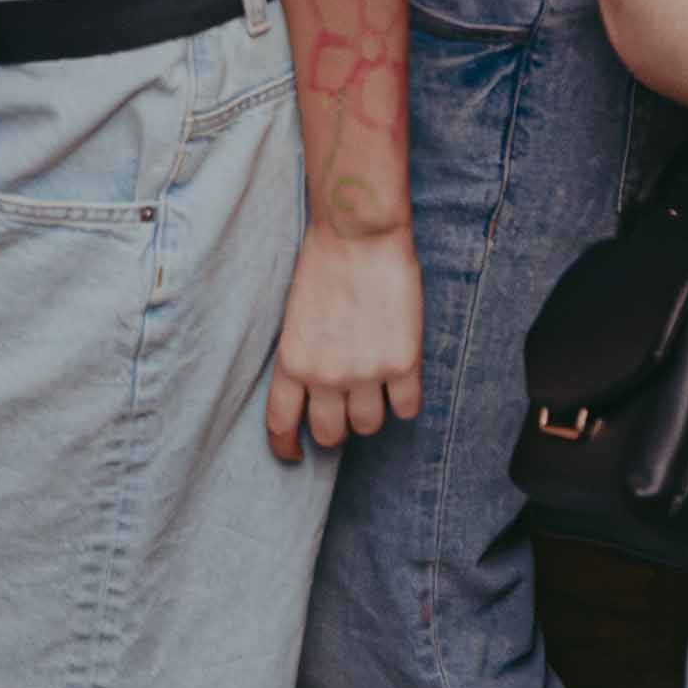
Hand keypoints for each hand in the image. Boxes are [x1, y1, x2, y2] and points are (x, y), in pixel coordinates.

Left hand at [264, 216, 423, 461]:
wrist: (359, 232)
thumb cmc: (324, 263)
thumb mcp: (296, 317)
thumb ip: (303, 357)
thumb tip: (314, 393)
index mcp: (292, 362)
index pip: (282, 426)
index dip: (287, 448)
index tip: (294, 455)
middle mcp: (326, 376)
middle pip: (331, 435)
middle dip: (337, 430)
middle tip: (344, 412)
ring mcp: (366, 373)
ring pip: (369, 426)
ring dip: (371, 412)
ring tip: (374, 387)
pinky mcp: (403, 363)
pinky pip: (406, 408)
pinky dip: (404, 400)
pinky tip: (401, 380)